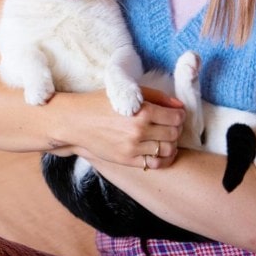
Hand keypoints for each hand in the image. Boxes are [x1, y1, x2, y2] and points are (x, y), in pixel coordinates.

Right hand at [58, 84, 185, 170]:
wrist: (76, 121)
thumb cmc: (101, 103)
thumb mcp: (127, 92)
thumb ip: (156, 96)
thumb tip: (178, 105)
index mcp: (141, 111)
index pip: (176, 117)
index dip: (179, 115)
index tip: (175, 114)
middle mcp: (139, 130)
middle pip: (174, 133)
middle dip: (176, 128)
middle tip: (170, 125)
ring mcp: (133, 147)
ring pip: (168, 150)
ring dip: (171, 144)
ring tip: (165, 138)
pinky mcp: (127, 160)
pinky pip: (154, 164)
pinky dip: (164, 159)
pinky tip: (161, 152)